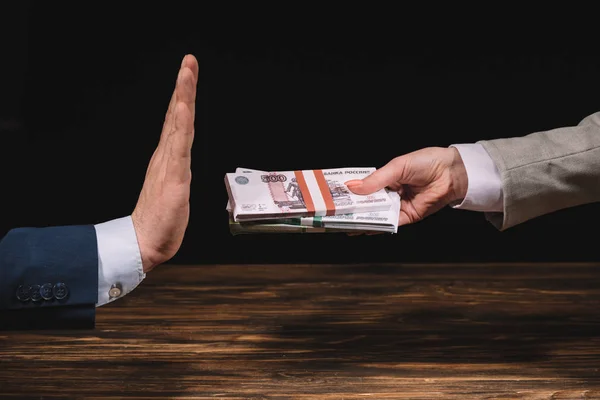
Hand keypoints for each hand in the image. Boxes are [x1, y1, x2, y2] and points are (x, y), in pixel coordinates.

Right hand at [131, 54, 198, 271]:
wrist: (145, 242)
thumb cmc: (159, 220)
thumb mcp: (173, 191)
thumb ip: (175, 175)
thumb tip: (179, 168)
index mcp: (168, 158)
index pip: (177, 122)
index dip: (182, 98)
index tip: (187, 75)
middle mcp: (167, 155)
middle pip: (177, 115)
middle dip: (184, 87)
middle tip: (189, 61)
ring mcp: (170, 164)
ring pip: (178, 124)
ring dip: (183, 96)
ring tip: (186, 72)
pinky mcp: (174, 176)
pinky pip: (179, 145)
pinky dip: (180, 123)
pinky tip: (182, 106)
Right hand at [345, 147, 467, 226]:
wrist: (451, 173)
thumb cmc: (425, 163)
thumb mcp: (396, 167)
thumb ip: (375, 180)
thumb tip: (352, 187)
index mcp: (385, 178)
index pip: (363, 186)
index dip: (349, 191)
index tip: (333, 195)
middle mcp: (389, 193)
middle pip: (367, 203)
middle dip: (352, 208)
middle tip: (334, 212)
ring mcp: (397, 206)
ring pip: (376, 214)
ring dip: (361, 219)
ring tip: (344, 222)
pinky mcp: (406, 217)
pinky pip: (389, 223)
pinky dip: (377, 226)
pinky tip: (363, 228)